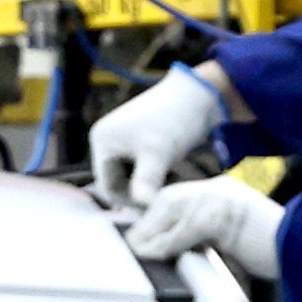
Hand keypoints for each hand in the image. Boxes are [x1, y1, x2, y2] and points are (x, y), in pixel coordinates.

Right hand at [88, 64, 226, 210]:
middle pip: (117, 182)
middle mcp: (107, 140)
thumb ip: (146, 181)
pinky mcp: (138, 142)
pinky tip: (171, 175)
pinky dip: (154, 176)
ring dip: (148, 185)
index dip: (130, 200)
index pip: (108, 185)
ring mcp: (122, 141)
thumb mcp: (158, 153)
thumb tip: (142, 207)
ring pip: (130, 177)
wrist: (199, 95)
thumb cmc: (174, 119)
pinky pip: (139, 169)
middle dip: (140, 191)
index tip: (154, 205)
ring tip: (170, 183)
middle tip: (164, 197)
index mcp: (102, 141)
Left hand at [121, 174, 282, 279]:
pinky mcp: (224, 214)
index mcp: (222, 193)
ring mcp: (222, 198)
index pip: (176, 199)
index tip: (137, 235)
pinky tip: (157, 254)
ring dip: (152, 235)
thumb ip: (203, 237)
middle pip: (170, 200)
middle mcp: (220, 190)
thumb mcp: (232, 239)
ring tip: (139, 251)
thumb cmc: (275, 248)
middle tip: (132, 245)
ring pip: (173, 211)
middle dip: (147, 224)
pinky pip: (187, 227)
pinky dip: (169, 243)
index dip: (153, 218)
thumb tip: (168, 249)